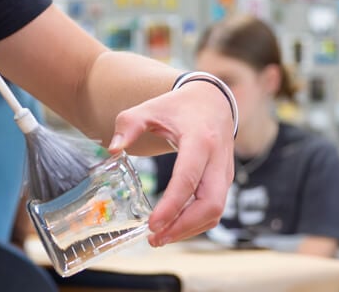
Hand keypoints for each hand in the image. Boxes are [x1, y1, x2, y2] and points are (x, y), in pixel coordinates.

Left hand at [108, 81, 234, 246]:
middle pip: (211, 204)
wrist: (212, 101)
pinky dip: (196, 223)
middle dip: (183, 226)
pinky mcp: (225, 181)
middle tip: (155, 238)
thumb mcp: (150, 108)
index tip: (152, 224)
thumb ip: (129, 124)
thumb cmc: (178, 107)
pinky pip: (215, 208)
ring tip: (160, 238)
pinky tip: (173, 227)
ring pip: (216, 211)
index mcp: (200, 139)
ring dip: (189, 229)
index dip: (172, 205)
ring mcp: (225, 172)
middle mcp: (218, 159)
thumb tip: (113, 149)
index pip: (188, 178)